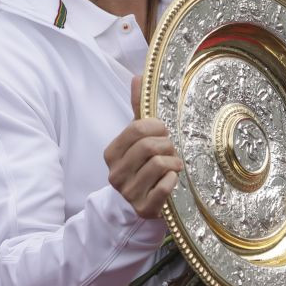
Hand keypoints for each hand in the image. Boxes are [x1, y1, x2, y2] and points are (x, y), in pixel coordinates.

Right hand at [103, 76, 182, 218]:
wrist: (137, 205)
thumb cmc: (141, 166)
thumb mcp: (138, 138)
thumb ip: (139, 109)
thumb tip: (138, 77)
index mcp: (111, 152)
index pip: (137, 128)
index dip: (157, 127)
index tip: (163, 133)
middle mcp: (115, 173)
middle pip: (149, 146)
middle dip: (168, 145)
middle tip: (171, 150)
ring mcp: (128, 193)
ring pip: (159, 164)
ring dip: (173, 162)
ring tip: (173, 165)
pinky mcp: (143, 208)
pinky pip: (165, 187)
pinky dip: (173, 180)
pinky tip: (171, 180)